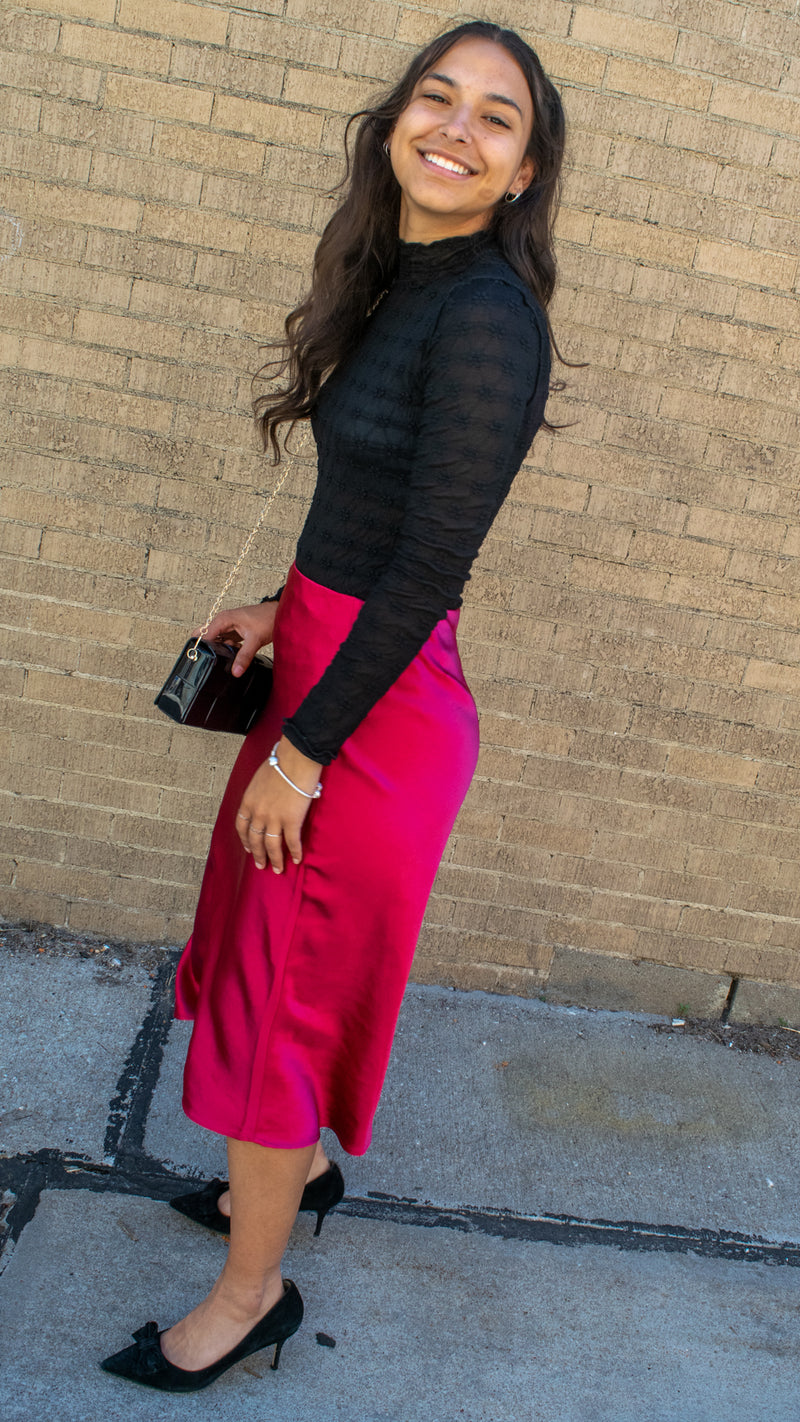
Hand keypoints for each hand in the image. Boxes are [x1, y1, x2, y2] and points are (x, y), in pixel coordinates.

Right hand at [193, 602, 278, 677]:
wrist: (280, 614)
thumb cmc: (268, 619)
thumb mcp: (255, 640)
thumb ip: (244, 657)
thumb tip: (235, 671)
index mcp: (224, 619)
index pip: (204, 634)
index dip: (200, 647)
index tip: (198, 659)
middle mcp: (223, 621)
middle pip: (205, 636)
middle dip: (205, 648)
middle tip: (206, 662)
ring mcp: (228, 626)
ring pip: (215, 640)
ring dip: (217, 649)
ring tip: (222, 660)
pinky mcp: (234, 631)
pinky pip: (225, 641)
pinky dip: (227, 648)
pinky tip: (234, 654)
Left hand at [235, 735, 322, 873]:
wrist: (295, 760)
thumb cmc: (281, 762)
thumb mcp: (260, 778)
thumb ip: (259, 793)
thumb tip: (266, 798)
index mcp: (248, 801)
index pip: (242, 826)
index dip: (244, 839)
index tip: (248, 847)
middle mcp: (258, 813)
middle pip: (255, 840)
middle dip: (258, 854)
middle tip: (260, 865)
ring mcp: (274, 819)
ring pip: (272, 846)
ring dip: (275, 859)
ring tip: (277, 869)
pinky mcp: (292, 821)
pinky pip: (292, 842)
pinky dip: (295, 852)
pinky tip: (297, 859)